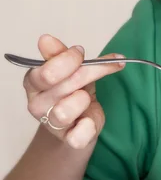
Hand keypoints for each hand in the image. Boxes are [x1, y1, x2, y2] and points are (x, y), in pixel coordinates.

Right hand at [23, 34, 124, 148]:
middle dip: (91, 72)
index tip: (82, 53)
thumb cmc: (75, 91)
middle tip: (108, 66)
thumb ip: (61, 54)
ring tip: (87, 97)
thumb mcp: (71, 69)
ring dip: (83, 100)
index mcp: (34, 83)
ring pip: (65, 112)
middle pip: (66, 85)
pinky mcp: (69, 139)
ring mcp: (51, 124)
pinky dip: (88, 127)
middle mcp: (37, 104)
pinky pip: (77, 137)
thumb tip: (46, 40)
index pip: (48, 71)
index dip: (71, 59)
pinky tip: (90, 120)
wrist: (80, 121)